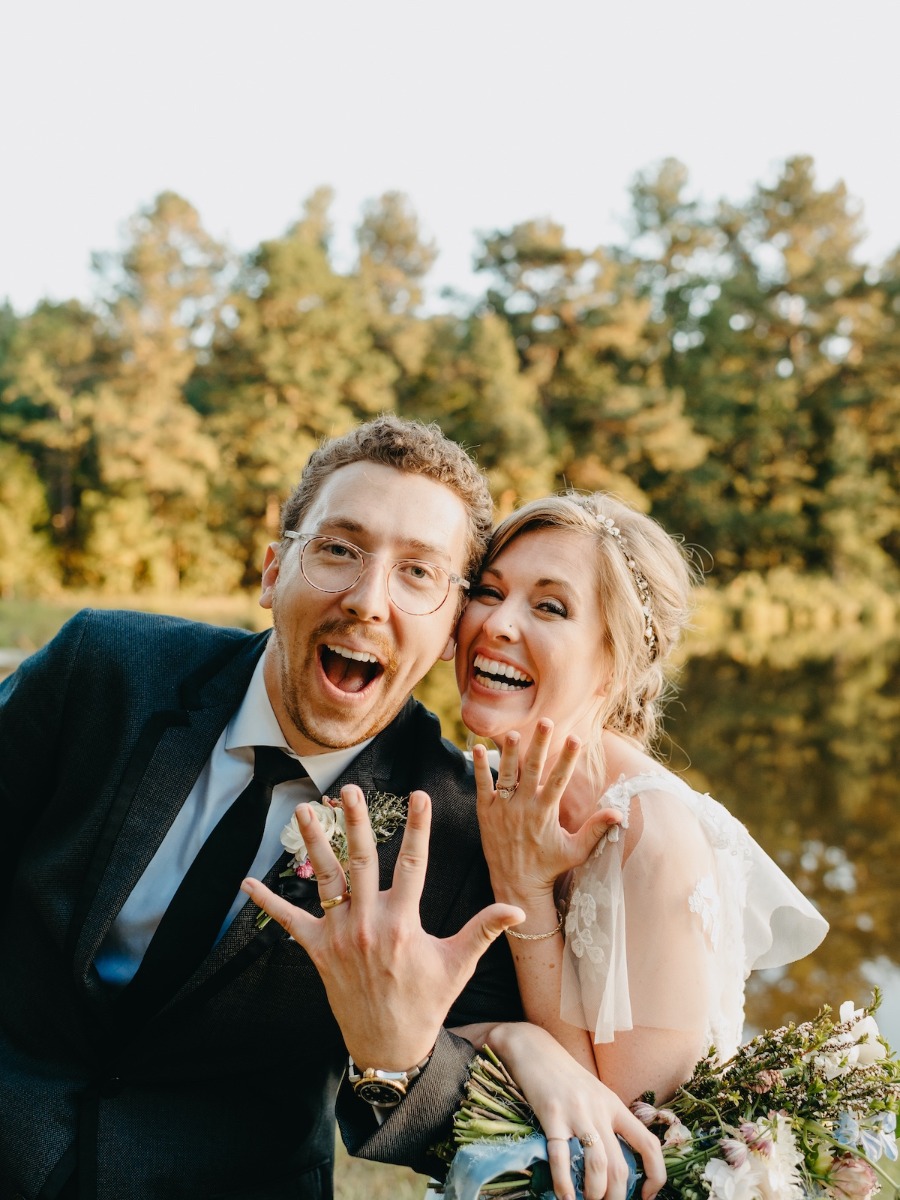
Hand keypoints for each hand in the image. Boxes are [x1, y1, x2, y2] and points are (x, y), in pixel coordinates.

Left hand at [241, 787, 523, 1069]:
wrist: (389, 1045)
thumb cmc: (427, 1002)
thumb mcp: (458, 964)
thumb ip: (485, 930)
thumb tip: (519, 910)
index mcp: (403, 923)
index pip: (414, 864)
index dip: (419, 828)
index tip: (419, 795)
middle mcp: (368, 924)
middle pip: (361, 861)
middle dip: (355, 822)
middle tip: (349, 791)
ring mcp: (340, 936)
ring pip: (325, 880)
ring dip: (313, 844)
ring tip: (302, 811)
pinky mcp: (318, 951)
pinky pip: (290, 922)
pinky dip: (269, 901)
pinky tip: (247, 882)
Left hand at [475, 721, 621, 907]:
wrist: (516, 884)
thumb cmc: (550, 866)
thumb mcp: (576, 850)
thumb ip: (596, 829)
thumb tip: (620, 813)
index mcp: (546, 813)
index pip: (559, 780)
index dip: (568, 758)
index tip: (576, 738)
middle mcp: (524, 808)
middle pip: (533, 770)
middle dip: (540, 745)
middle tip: (545, 722)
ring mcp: (503, 810)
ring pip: (506, 774)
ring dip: (508, 753)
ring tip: (512, 732)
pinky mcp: (486, 813)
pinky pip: (482, 786)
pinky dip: (479, 767)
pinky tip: (475, 747)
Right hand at [488, 1023, 664, 1199]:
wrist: (534, 1048)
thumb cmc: (564, 1076)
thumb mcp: (595, 1094)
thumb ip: (606, 1122)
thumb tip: (615, 1163)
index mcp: (615, 1106)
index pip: (649, 1144)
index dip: (655, 1175)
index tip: (646, 1195)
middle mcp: (600, 1109)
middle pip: (620, 1165)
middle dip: (616, 1196)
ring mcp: (576, 1112)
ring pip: (598, 1164)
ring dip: (595, 1193)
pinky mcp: (551, 1114)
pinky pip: (561, 1155)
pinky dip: (564, 1183)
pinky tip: (564, 1196)